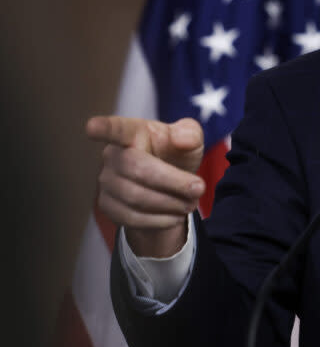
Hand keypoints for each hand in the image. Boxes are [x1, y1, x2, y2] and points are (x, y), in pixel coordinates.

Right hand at [86, 116, 205, 257]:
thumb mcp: (191, 141)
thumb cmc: (176, 155)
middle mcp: (113, 155)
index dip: (104, 128)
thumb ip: (190, 134)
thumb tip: (181, 139)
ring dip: (170, 203)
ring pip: (135, 197)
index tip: (92, 127)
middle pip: (138, 170)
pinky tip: (175, 215)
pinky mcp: (107, 205)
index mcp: (133, 132)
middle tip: (199, 189)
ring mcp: (106, 181)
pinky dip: (159, 219)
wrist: (170, 187)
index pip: (117, 129)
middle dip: (173, 182)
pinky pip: (131, 217)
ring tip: (191, 203)